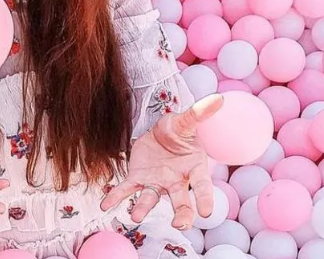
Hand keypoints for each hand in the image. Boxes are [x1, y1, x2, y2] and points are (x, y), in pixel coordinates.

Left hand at [100, 94, 222, 229]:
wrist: (160, 132)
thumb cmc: (178, 130)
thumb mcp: (186, 121)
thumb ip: (198, 113)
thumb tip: (218, 97)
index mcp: (194, 168)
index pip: (202, 185)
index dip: (205, 199)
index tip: (206, 213)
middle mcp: (176, 180)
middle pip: (181, 201)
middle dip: (182, 214)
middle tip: (180, 225)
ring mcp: (157, 182)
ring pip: (152, 198)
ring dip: (143, 208)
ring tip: (135, 216)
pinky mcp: (138, 178)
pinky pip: (127, 190)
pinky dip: (116, 197)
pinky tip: (105, 205)